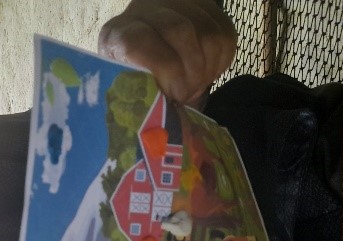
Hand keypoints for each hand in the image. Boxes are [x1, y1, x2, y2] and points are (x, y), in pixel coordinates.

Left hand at [98, 0, 236, 106]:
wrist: (145, 57)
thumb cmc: (137, 84)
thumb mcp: (130, 93)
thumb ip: (141, 101)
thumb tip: (162, 126)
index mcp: (118, 34)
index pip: (141, 42)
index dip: (165, 70)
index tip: (174, 96)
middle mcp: (145, 9)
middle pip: (180, 31)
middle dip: (191, 72)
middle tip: (187, 96)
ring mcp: (176, 4)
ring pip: (207, 32)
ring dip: (207, 69)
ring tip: (195, 87)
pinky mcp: (204, 7)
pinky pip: (225, 33)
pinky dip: (221, 61)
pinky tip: (207, 74)